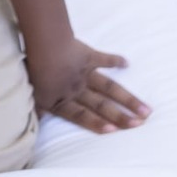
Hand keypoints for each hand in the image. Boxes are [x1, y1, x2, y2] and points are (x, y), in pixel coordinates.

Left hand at [29, 38, 150, 132]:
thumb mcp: (30, 93)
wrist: (45, 45)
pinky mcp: (88, 56)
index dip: (95, 124)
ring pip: (109, 88)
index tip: (114, 131)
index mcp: (61, 100)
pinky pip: (104, 59)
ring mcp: (84, 73)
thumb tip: (37, 121)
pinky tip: (127, 63)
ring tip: (146, 109)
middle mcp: (76, 89)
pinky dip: (115, 60)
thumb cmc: (32, 69)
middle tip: (140, 124)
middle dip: (120, 116)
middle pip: (100, 105)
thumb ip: (37, 109)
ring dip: (128, 98)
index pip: (80, 116)